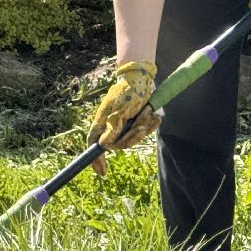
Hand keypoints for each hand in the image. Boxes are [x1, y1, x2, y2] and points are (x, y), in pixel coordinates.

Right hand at [87, 60, 160, 174]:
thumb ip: (112, 128)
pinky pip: (142, 132)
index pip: (94, 144)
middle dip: (133, 137)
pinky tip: (155, 116)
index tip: (101, 171)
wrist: (142, 79)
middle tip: (142, 127)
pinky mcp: (135, 122)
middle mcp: (112, 126)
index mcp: (103, 122)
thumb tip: (104, 146)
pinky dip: (150, 125)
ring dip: (143, 126)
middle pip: (120, 144)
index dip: (96, 159)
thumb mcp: (120, 111)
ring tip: (148, 113)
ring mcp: (124, 125)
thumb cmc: (128, 92)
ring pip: (133, 138)